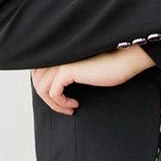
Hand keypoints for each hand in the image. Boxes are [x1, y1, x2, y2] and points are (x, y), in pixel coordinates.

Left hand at [31, 45, 154, 115]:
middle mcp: (57, 55)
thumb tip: (52, 87)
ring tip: (68, 108)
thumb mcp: (83, 69)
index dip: (44, 86)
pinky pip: (53, 92)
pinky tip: (74, 104)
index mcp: (59, 51)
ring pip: (42, 88)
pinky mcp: (67, 70)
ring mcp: (60, 61)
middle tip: (62, 107)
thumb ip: (67, 71)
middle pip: (37, 79)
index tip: (58, 98)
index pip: (37, 70)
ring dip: (54, 104)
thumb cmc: (109, 65)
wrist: (124, 60)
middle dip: (47, 98)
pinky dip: (61, 103)